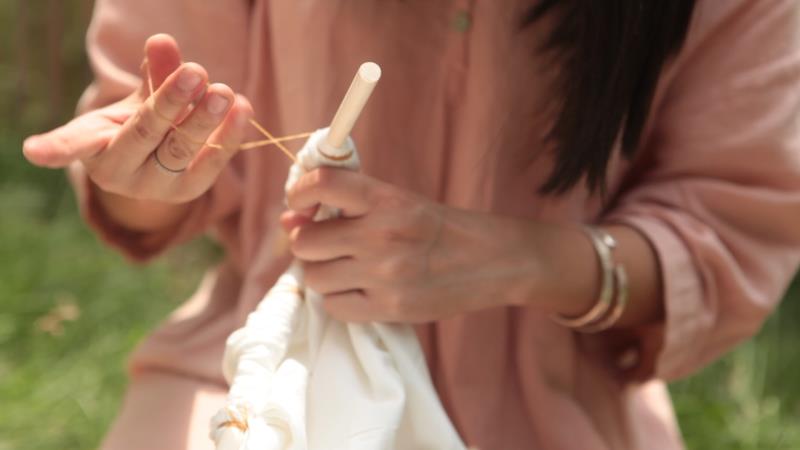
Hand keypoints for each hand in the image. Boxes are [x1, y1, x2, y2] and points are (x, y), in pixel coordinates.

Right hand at [23, 34, 252, 205]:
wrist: (157, 163)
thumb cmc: (137, 123)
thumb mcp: (137, 98)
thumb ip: (153, 73)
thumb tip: (163, 41)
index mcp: (96, 152)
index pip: (83, 143)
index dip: (59, 147)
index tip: (34, 152)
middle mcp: (122, 175)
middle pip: (147, 134)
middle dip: (172, 101)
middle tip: (197, 72)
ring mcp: (158, 188)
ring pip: (182, 150)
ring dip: (205, 119)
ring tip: (223, 91)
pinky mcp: (190, 192)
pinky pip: (212, 163)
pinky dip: (229, 135)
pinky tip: (242, 108)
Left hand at [282, 168, 554, 322]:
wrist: (491, 260)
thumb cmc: (437, 227)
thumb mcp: (398, 201)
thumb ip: (346, 206)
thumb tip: (288, 220)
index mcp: (385, 198)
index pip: (320, 185)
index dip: (298, 195)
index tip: (299, 205)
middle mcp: (382, 234)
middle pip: (304, 241)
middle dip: (308, 243)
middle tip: (327, 244)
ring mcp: (385, 274)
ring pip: (315, 277)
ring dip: (323, 274)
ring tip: (346, 269)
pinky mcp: (390, 307)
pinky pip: (334, 307)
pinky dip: (340, 300)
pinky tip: (360, 290)